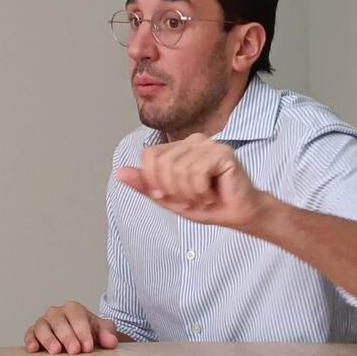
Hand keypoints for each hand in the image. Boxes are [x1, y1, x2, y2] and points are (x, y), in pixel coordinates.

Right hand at [24, 301, 118, 353]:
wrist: (80, 336)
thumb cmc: (89, 331)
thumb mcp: (102, 330)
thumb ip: (107, 333)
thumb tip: (111, 341)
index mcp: (73, 309)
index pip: (77, 315)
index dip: (82, 331)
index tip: (88, 346)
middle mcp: (57, 313)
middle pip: (59, 321)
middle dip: (67, 336)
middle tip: (75, 350)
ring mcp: (44, 322)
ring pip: (43, 326)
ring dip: (48, 338)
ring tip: (56, 351)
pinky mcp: (34, 332)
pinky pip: (30, 333)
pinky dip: (30, 340)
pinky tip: (34, 349)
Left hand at [117, 133, 269, 229]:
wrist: (237, 214)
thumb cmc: (206, 204)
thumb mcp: (168, 199)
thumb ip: (145, 186)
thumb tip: (120, 173)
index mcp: (177, 148)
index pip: (149, 156)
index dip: (154, 181)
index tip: (168, 196)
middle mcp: (192, 141)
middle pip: (163, 165)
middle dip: (174, 191)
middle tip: (191, 198)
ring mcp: (208, 144)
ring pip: (179, 171)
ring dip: (190, 194)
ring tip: (203, 197)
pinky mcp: (222, 152)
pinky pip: (197, 173)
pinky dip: (202, 192)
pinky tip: (213, 194)